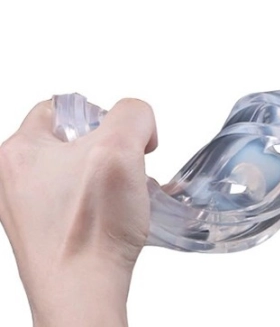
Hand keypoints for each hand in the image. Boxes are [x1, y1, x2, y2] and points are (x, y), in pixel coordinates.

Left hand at [0, 98, 157, 325]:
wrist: (82, 296)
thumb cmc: (90, 229)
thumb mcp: (119, 146)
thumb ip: (133, 114)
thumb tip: (140, 126)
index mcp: (20, 151)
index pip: (62, 105)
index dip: (101, 114)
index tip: (119, 138)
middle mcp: (17, 178)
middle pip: (77, 138)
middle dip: (112, 147)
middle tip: (127, 167)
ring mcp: (31, 207)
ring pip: (84, 168)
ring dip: (114, 173)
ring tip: (130, 193)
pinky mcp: (48, 230)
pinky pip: (84, 198)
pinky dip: (108, 199)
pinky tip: (125, 212)